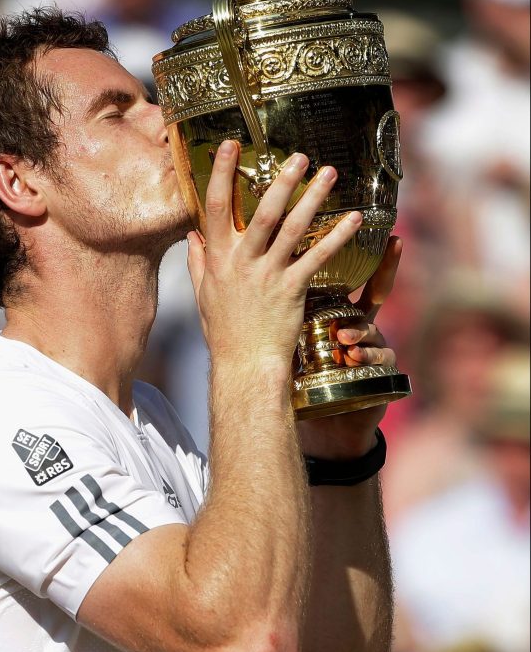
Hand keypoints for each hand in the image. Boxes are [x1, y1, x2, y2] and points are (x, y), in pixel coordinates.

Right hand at [187, 144, 361, 377]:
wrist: (245, 364)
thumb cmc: (224, 331)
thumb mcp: (204, 294)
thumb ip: (199, 262)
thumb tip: (193, 236)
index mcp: (219, 259)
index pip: (215, 207)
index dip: (221, 174)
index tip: (230, 145)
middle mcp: (242, 262)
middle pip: (261, 212)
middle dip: (281, 181)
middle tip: (299, 156)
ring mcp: (268, 275)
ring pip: (292, 229)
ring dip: (312, 199)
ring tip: (329, 174)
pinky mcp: (292, 289)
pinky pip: (317, 257)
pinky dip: (337, 236)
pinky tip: (354, 219)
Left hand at [299, 236, 402, 458]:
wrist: (323, 421)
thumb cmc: (304, 375)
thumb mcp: (294, 336)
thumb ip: (282, 306)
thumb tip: (258, 270)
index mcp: (336, 311)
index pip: (348, 278)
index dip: (359, 254)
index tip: (382, 230)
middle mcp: (359, 324)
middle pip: (375, 293)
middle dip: (385, 272)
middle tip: (392, 251)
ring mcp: (373, 347)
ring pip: (373, 329)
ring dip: (360, 331)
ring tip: (345, 338)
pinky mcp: (380, 373)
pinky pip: (379, 359)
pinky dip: (366, 358)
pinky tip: (353, 358)